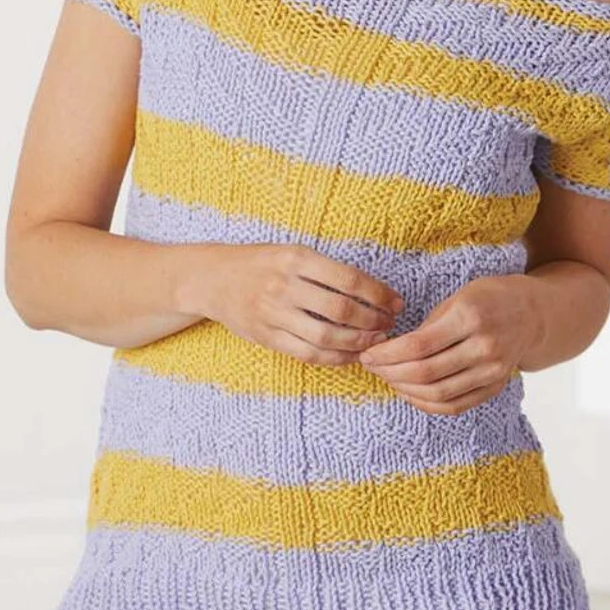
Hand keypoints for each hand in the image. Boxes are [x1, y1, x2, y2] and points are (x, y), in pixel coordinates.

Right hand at [202, 244, 403, 365]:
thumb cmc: (261, 263)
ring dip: (359, 343)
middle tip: (390, 325)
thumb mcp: (292, 252)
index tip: (397, 303)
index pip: (349, 279)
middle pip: (341, 311)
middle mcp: (284, 285)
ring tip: (376, 341)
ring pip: (326, 337)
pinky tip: (352, 354)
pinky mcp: (266, 337)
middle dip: (374, 322)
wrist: (213, 278)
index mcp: (296, 258)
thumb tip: (375, 291)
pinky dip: (336, 358)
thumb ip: (326, 270)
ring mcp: (273, 313)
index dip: (379, 294)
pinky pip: (308, 354)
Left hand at [356, 276, 533, 414]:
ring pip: (439, 393)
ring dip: (405, 390)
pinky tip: (410, 393)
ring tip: (387, 378)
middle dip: (390, 373)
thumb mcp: (458, 297)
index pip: (418, 345)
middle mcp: (484, 347)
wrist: (532, 313)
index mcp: (470, 317)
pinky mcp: (495, 387)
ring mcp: (493, 371)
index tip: (368, 353)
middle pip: (426, 372)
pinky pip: (455, 405)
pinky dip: (427, 404)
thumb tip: (393, 349)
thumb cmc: (488, 298)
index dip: (387, 354)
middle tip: (371, 367)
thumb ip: (429, 325)